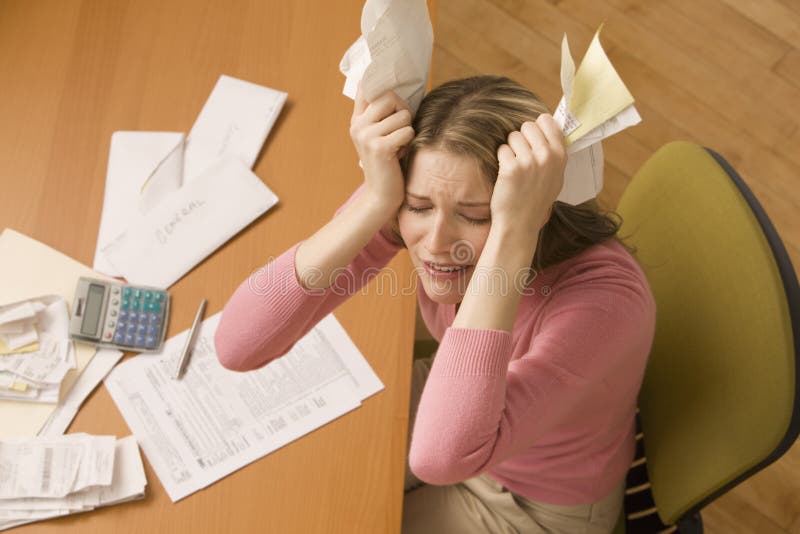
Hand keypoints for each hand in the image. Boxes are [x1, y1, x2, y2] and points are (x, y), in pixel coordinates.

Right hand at [349, 84, 413, 210]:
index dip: (377, 77)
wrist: (381, 196)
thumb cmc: (388, 164)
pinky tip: (400, 154)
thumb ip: (382, 114)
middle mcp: (358, 125)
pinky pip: (407, 131)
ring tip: (399, 145)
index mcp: (357, 120)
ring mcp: (366, 136)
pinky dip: (409, 142)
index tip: (385, 66)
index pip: (365, 86)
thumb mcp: (381, 136)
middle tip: (400, 129)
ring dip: (408, 130)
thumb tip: (395, 88)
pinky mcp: (379, 147)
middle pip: (390, 96)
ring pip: (402, 115)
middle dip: (403, 111)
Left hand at [492, 114, 565, 231]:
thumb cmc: (536, 199)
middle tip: (522, 156)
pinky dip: (502, 159)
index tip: (533, 140)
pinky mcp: (511, 168)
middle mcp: (547, 156)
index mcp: (560, 156)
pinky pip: (502, 149)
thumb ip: (554, 153)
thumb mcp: (556, 176)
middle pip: (528, 126)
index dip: (537, 128)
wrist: (520, 222)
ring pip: (513, 136)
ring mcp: (529, 162)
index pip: (547, 121)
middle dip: (522, 138)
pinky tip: (507, 174)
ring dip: (511, 149)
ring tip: (516, 168)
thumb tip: (548, 125)